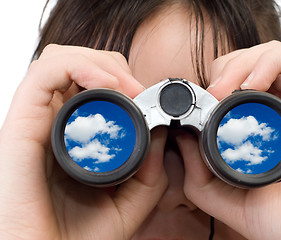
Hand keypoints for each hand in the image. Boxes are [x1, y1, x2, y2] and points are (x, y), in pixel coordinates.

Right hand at [0, 45, 167, 239]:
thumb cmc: (82, 236)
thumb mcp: (131, 203)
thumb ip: (151, 172)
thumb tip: (160, 132)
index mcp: (76, 136)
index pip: (93, 85)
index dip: (123, 79)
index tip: (147, 98)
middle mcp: (54, 124)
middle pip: (79, 65)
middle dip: (114, 68)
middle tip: (138, 92)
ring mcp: (37, 121)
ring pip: (61, 60)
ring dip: (100, 63)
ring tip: (125, 89)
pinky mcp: (21, 124)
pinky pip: (43, 73)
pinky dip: (79, 67)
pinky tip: (108, 87)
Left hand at [179, 41, 280, 238]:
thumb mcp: (230, 201)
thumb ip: (200, 177)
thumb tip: (182, 139)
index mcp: (262, 128)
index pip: (234, 87)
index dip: (212, 86)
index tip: (195, 105)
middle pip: (249, 65)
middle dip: (224, 70)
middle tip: (209, 94)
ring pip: (271, 54)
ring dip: (241, 63)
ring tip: (223, 90)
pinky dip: (271, 60)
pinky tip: (252, 83)